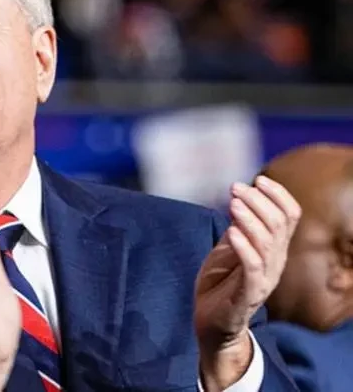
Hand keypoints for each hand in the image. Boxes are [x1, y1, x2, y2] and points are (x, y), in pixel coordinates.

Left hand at [193, 175, 301, 389]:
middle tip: (235, 188)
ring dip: (249, 218)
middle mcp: (275, 262)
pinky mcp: (248, 294)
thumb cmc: (220, 284)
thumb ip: (238, 227)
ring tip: (231, 203)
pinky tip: (231, 231)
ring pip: (267, 243)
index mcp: (273, 249)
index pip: (290, 217)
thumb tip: (240, 197)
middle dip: (258, 201)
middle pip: (279, 225)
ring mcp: (264, 279)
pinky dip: (243, 246)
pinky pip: (253, 267)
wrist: (212, 324)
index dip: (279, 195)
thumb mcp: (229, 248)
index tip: (259, 179)